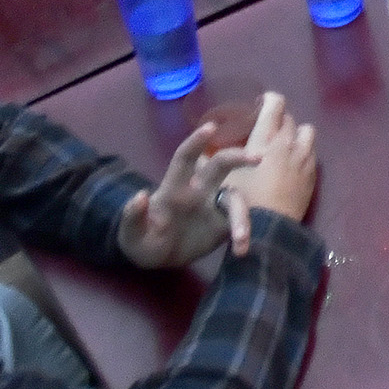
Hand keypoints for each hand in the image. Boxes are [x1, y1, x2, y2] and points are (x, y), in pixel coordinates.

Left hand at [114, 117, 242, 269]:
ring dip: (242, 215)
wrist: (157, 260)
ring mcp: (213, 207)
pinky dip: (243, 234)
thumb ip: (132, 216)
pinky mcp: (223, 226)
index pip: (185, 159)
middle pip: (220, 166)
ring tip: (240, 238)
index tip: (211, 128)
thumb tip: (141, 196)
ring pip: (235, 198)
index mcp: (174, 188)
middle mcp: (198, 191)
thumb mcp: (130, 233)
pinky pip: (239, 223)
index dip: (196, 142)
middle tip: (257, 158)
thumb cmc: (141, 240)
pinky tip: (241, 250)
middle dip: (237, 158)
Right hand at [220, 90, 317, 250]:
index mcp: (265, 138)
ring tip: (284, 145)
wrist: (271, 228)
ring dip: (296, 134)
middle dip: (279, 120)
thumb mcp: (222, 180)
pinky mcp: (312, 173)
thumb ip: (207, 165)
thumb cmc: (244, 201)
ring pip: (306, 131)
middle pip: (289, 118)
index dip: (269, 100)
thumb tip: (196, 157)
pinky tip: (292, 163)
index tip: (260, 105)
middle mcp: (287, 142)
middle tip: (268, 131)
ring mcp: (304, 157)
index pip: (275, 104)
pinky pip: (312, 152)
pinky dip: (303, 152)